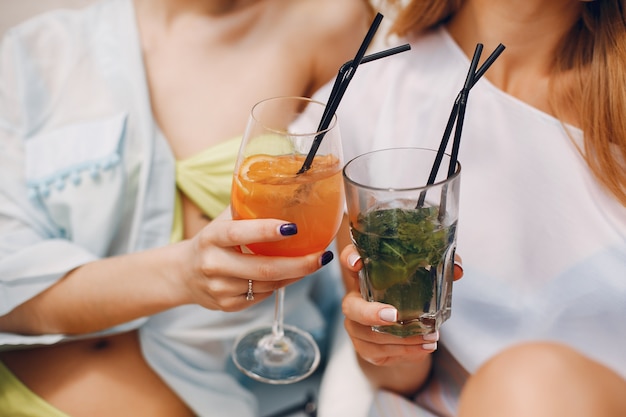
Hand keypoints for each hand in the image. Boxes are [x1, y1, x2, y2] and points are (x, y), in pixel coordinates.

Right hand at [179, 210, 332, 311]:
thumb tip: (285, 187)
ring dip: (296, 274)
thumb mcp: (223, 221)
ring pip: (269, 285)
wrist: (183, 274)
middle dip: (299, 264)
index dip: (266, 231)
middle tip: (322, 255)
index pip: (239, 233)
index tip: (294, 227)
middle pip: (263, 269)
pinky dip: (283, 285)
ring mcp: (220, 288)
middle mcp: (213, 265)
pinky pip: (264, 296)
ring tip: (315, 261)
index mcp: (212, 237)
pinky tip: (293, 274)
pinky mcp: (228, 306)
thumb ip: (248, 207)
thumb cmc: (213, 241)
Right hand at [339, 244, 462, 366]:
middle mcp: (355, 300)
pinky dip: (404, 352)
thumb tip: (458, 271)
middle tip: (394, 316)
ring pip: (369, 335)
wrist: (407, 331)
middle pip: (351, 307)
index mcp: (366, 275)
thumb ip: (443, 268)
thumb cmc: (413, 297)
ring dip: (400, 338)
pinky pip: (379, 353)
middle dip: (371, 313)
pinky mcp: (364, 347)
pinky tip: (424, 348)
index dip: (349, 258)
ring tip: (430, 337)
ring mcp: (356, 326)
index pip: (349, 259)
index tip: (358, 262)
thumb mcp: (427, 279)